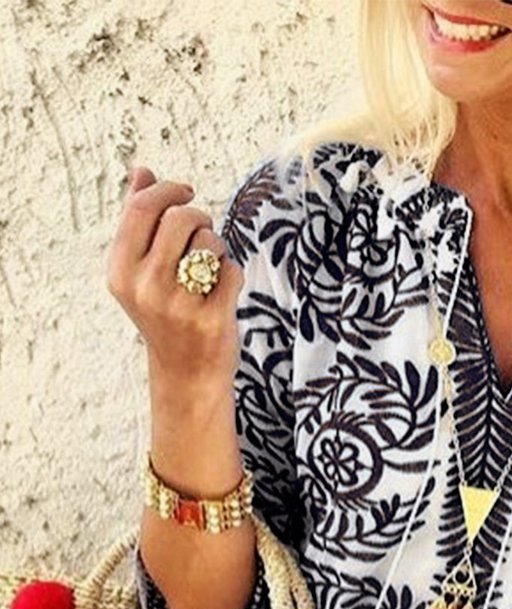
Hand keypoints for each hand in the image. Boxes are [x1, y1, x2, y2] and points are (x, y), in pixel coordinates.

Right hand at [106, 165, 243, 410]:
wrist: (187, 375)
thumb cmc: (165, 315)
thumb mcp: (139, 272)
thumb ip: (138, 221)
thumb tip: (142, 172)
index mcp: (120, 271)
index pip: (142, 208)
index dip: (169, 190)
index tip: (185, 191)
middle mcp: (145, 287)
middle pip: (180, 218)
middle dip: (198, 218)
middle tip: (201, 235)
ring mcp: (178, 305)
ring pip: (209, 241)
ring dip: (216, 249)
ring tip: (207, 272)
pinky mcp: (212, 318)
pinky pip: (232, 269)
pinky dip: (232, 276)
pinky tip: (220, 294)